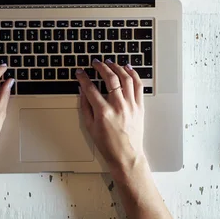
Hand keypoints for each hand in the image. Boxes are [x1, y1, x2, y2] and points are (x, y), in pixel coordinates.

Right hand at [75, 59, 145, 175]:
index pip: (91, 88)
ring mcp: (131, 106)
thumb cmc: (108, 144)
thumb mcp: (90, 126)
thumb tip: (82, 90)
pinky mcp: (139, 107)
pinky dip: (133, 74)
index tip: (80, 72)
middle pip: (110, 79)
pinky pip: (138, 86)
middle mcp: (118, 106)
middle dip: (101, 67)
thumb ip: (85, 106)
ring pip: (126, 79)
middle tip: (96, 62)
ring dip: (117, 67)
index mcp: (104, 112)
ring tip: (110, 63)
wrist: (126, 156)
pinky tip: (128, 68)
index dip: (83, 77)